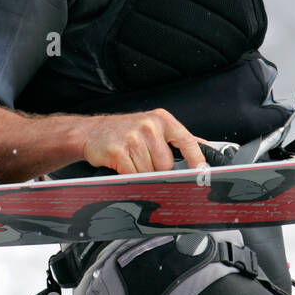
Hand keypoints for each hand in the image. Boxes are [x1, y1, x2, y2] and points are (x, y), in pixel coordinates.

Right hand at [82, 109, 207, 174]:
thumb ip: (177, 139)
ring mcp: (133, 137)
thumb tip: (203, 148)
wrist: (91, 132)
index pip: (187, 141)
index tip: (202, 173)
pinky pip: (133, 175)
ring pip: (149, 172)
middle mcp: (149, 126)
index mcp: (162, 119)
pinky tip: (122, 164)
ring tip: (131, 160)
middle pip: (166, 164)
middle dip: (157, 169)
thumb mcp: (153, 127)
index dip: (197, 159)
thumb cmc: (124, 131)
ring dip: (141, 173)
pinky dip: (129, 175)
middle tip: (144, 160)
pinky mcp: (118, 151)